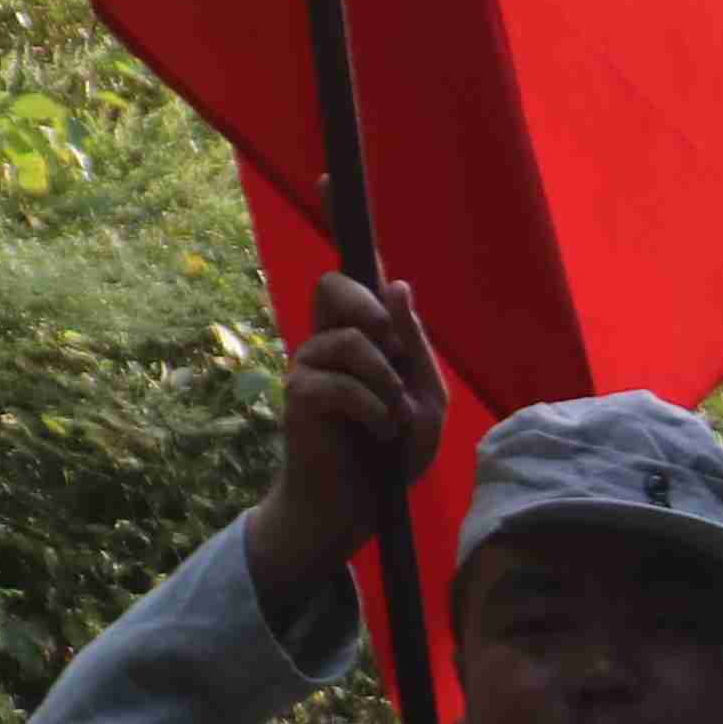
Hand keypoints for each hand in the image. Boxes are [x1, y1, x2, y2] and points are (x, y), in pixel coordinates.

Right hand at [248, 271, 446, 589]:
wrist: (356, 508)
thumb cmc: (391, 455)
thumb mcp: (424, 400)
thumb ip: (414, 346)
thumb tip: (397, 285)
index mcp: (356, 338)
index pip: (348, 283)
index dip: (357, 261)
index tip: (343, 215)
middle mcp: (325, 344)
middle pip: (332, 286)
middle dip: (372, 312)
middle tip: (394, 354)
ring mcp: (307, 368)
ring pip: (349, 340)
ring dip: (386, 379)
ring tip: (395, 416)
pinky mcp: (299, 398)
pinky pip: (340, 384)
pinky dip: (373, 409)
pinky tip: (380, 433)